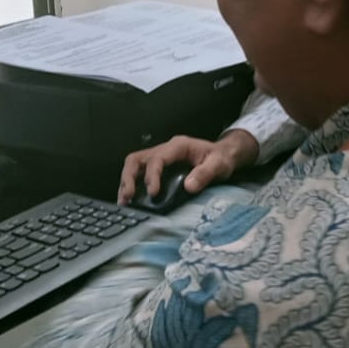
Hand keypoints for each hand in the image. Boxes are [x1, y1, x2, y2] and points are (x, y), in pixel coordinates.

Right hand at [118, 131, 259, 204]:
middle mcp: (165, 149)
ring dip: (126, 182)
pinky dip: (132, 185)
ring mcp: (160, 157)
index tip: (153, 193)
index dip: (152, 175)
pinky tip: (131, 200)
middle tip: (127, 197)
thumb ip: (205, 174)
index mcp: (178, 146)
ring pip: (134, 164)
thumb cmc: (221, 158)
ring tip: (124, 201)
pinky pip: (140, 172)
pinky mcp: (159, 167)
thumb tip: (189, 186)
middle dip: (129, 177)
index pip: (157, 158)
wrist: (224, 155)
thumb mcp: (219, 165)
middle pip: (137, 158)